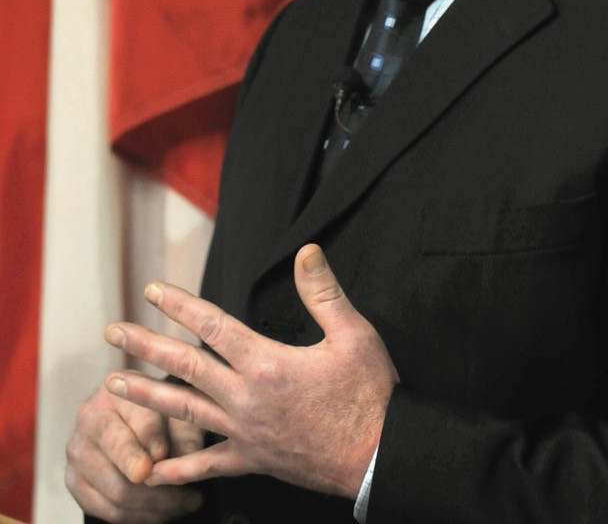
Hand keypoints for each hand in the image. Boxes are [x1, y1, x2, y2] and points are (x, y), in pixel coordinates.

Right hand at [65, 385, 203, 521]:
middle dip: (158, 483)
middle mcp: (89, 417)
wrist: (129, 421)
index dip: (154, 440)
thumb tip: (186, 460)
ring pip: (116, 491)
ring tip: (184, 505)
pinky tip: (162, 513)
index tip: (167, 456)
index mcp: (117, 389)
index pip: (136, 419)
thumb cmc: (160, 414)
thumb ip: (185, 432)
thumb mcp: (178, 412)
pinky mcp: (73, 481)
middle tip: (189, 498)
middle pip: (121, 460)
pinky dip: (138, 517)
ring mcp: (77, 451)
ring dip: (155, 506)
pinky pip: (107, 511)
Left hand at [102, 244, 398, 499]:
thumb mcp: (354, 334)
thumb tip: (307, 251)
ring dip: (146, 397)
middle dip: (145, 347)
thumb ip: (324, 292)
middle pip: (185, 367)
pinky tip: (152, 472)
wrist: (380, 458)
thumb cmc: (369, 394)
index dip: (180, 305)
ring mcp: (246, 432)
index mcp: (267, 363)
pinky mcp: (254, 461)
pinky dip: (178, 469)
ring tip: (112, 386)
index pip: (213, 326)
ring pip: (184, 412)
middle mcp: (246, 397)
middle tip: (112, 333)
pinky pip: (208, 465)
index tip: (152, 290)